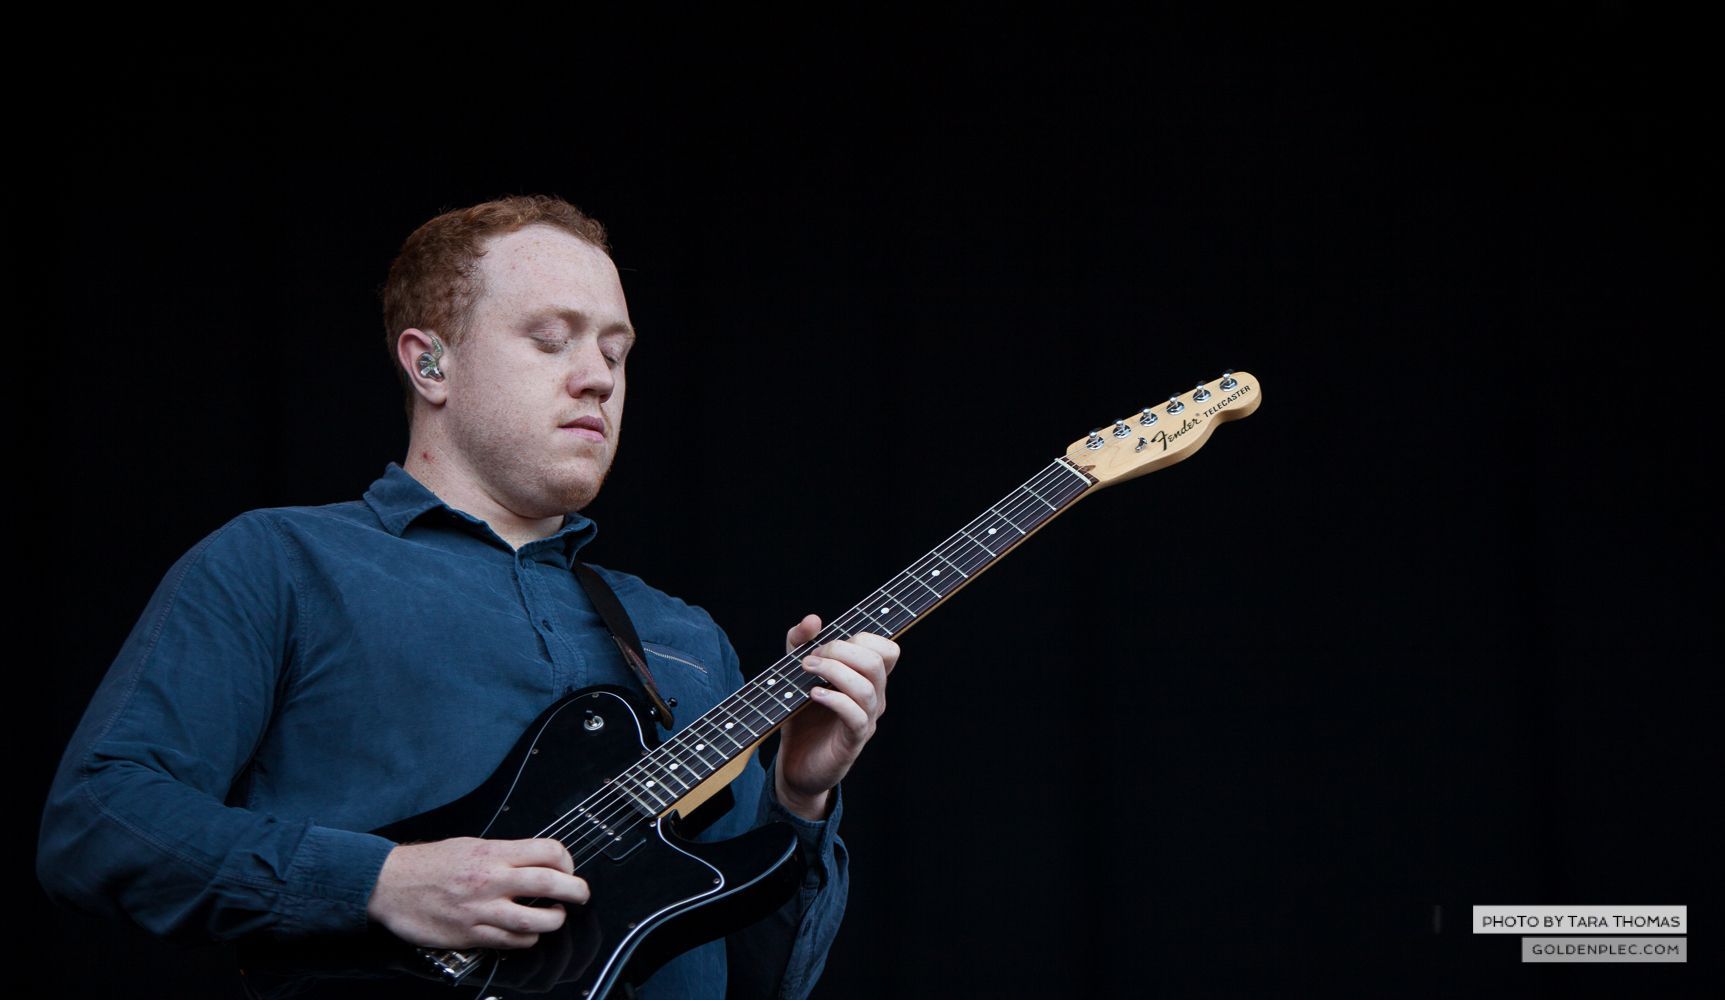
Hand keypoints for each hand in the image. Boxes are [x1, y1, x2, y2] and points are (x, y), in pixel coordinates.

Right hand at [366, 837, 589, 948]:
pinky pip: (511, 942)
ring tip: (556, 917)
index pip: (548, 852)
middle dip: (576, 891)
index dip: (567, 861)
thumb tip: (535, 860)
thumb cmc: (428, 864)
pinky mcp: (471, 934)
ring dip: (554, 920)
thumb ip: (504, 853)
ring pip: (535, 921)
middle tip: (581, 895)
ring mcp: (482, 909)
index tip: (567, 868)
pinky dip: (526, 940)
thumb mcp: (470, 845)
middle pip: (551, 885)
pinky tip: (527, 934)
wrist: (390, 884)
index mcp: (493, 853)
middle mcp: (492, 880)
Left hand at [773, 614, 898, 819]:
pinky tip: (813, 694)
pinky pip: (856, 715)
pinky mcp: (853, 741)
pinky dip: (835, 699)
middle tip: (810, 657)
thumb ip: (800, 643)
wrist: (795, 764)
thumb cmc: (802, 716)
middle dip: (841, 650)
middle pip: (877, 661)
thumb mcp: (795, 673)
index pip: (888, 649)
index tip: (829, 642)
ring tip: (806, 670)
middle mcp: (874, 698)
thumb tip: (813, 619)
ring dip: (834, 670)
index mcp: (868, 679)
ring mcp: (866, 720)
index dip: (864, 637)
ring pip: (867, 686)